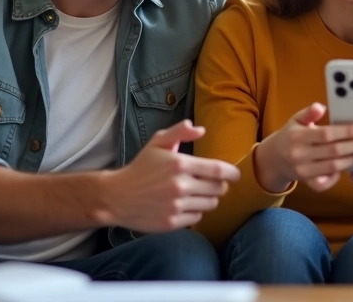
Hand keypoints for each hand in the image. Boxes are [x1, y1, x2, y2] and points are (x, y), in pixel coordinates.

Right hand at [98, 120, 239, 233]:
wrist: (117, 197)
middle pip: (218, 189)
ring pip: (210, 204)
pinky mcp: (172, 222)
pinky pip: (197, 217)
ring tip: (197, 193)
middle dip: (220, 185)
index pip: (218, 170)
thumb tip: (201, 130)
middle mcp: (180, 186)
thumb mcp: (157, 143)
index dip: (232, 173)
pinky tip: (184, 205)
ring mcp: (176, 206)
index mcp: (179, 164)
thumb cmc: (140, 167)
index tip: (236, 174)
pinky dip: (195, 211)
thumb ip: (179, 133)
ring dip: (209, 198)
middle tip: (212, 183)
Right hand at [254, 103, 352, 192]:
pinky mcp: (306, 183)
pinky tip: (349, 167)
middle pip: (333, 152)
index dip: (347, 132)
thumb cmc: (291, 136)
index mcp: (298, 136)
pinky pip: (325, 183)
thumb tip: (321, 106)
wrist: (274, 159)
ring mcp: (302, 171)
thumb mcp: (296, 119)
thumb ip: (308, 112)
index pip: (327, 134)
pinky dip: (338, 177)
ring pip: (333, 167)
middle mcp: (299, 155)